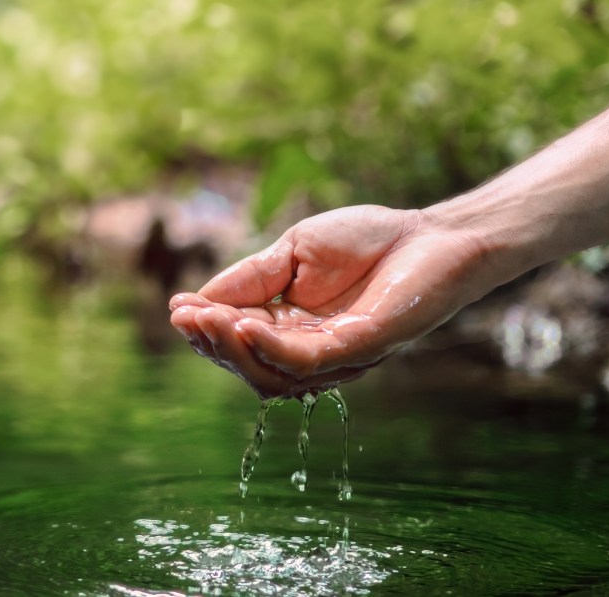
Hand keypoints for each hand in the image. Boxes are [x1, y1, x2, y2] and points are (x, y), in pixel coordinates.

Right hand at [169, 205, 488, 398]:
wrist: (431, 233)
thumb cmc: (369, 240)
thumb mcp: (293, 251)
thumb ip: (250, 277)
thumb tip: (193, 300)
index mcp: (292, 328)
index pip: (239, 340)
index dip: (206, 329)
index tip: (177, 309)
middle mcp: (311, 351)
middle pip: (250, 367)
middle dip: (213, 345)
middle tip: (187, 320)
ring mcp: (337, 356)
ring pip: (273, 375)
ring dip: (235, 351)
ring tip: (208, 322)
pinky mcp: (362, 348)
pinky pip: (308, 361)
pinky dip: (272, 348)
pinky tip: (246, 325)